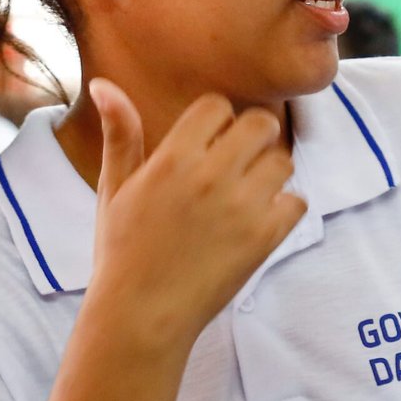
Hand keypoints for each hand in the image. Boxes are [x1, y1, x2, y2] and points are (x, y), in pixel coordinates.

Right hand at [85, 80, 304, 350]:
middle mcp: (210, 176)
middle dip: (253, 138)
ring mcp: (241, 207)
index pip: (217, 106)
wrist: (140, 317)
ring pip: (283, 160)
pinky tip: (258, 222)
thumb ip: (121, 133)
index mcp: (172, 159)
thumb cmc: (123, 251)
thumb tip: (103, 83)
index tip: (208, 144)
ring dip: (270, 173)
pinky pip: (297, 201)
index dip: (216, 122)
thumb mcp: (114, 189)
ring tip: (245, 196)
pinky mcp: (264, 238)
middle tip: (238, 164)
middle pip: (260, 124)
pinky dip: (284, 209)